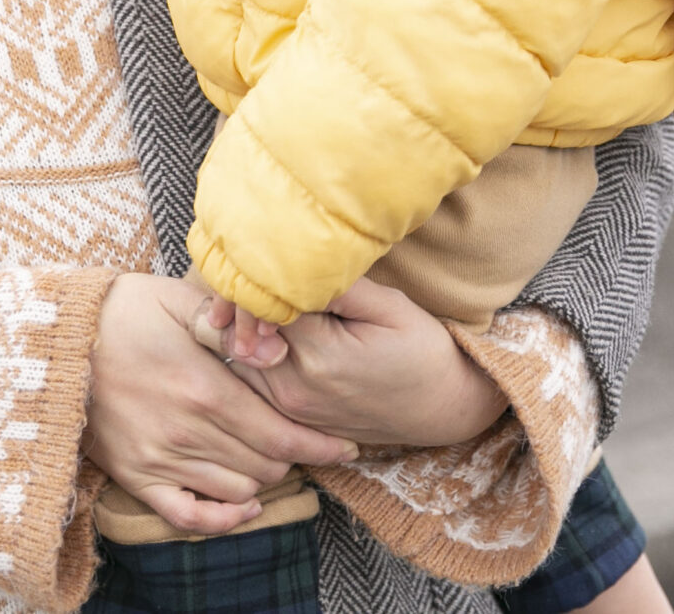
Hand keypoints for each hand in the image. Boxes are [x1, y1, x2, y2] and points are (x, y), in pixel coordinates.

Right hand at [84, 274, 358, 534]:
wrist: (55, 341)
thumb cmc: (122, 310)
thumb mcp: (178, 299)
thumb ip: (229, 325)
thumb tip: (275, 344)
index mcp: (205, 390)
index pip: (281, 433)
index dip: (320, 444)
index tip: (345, 446)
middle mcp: (186, 434)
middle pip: (266, 465)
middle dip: (293, 455)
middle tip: (304, 439)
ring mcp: (160, 460)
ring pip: (237, 491)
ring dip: (263, 479)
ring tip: (272, 457)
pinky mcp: (136, 477)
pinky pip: (187, 516)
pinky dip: (222, 519)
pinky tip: (242, 507)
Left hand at [216, 279, 508, 447]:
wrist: (442, 409)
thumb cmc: (422, 350)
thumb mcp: (389, 306)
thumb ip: (335, 286)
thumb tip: (287, 261)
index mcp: (318, 355)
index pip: (257, 303)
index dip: (252, 275)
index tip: (261, 255)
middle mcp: (293, 389)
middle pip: (233, 334)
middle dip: (236, 301)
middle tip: (248, 271)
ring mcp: (287, 410)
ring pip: (231, 359)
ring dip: (235, 328)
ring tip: (252, 298)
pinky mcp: (288, 419)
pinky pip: (246, 383)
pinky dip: (245, 354)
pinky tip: (262, 331)